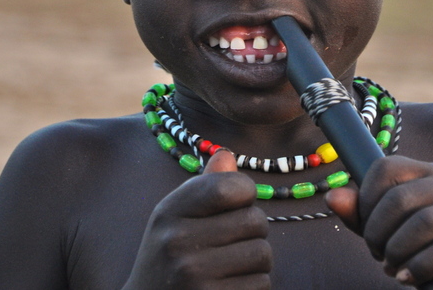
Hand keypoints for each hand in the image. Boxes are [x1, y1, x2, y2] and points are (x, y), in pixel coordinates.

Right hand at [124, 150, 271, 288]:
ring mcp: (194, 274)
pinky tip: (230, 285)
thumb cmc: (169, 257)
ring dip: (256, 261)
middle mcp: (178, 240)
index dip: (245, 192)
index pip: (230, 186)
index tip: (238, 203)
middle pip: (255, 220)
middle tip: (234, 241)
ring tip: (232, 265)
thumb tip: (227, 155)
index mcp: (169, 212)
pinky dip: (253, 285)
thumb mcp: (175, 218)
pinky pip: (261, 283)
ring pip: (262, 253)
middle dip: (253, 231)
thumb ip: (204, 187)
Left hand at [326, 155, 432, 288]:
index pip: (386, 167)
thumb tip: (333, 198)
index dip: (365, 199)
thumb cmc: (418, 248)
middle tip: (376, 253)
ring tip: (391, 266)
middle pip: (400, 197)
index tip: (364, 226)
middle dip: (377, 231)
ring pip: (423, 223)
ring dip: (397, 250)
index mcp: (427, 171)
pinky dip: (419, 267)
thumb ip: (359, 213)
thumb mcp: (385, 228)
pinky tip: (409, 277)